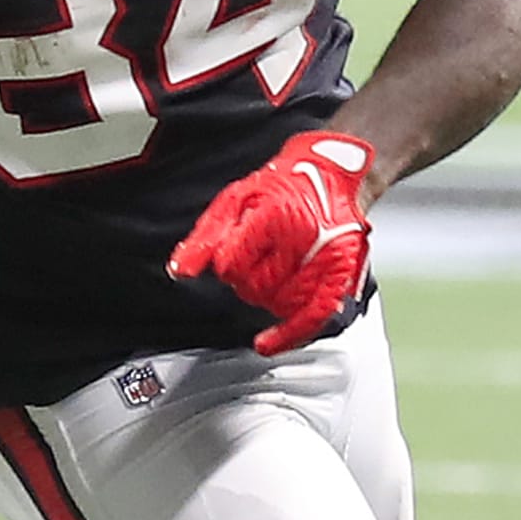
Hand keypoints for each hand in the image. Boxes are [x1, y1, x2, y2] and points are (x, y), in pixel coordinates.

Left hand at [168, 129, 372, 356]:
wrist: (329, 175)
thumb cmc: (281, 185)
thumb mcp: (232, 201)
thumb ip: (204, 240)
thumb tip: (181, 272)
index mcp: (274, 216)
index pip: (231, 266)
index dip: (226, 263)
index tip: (234, 251)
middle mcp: (302, 239)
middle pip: (254, 289)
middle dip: (246, 280)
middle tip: (257, 258)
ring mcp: (324, 260)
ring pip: (279, 305)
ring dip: (267, 297)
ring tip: (273, 272)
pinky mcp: (340, 276)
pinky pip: (313, 319)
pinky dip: (288, 337)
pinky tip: (267, 344)